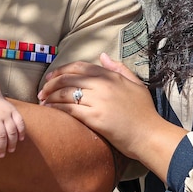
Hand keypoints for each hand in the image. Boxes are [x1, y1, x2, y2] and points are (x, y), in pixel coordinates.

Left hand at [0, 95, 26, 157]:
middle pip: (1, 136)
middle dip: (1, 148)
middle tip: (1, 155)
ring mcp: (6, 113)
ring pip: (11, 131)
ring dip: (12, 142)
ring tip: (11, 150)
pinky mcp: (13, 110)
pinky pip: (20, 122)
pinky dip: (21, 131)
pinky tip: (20, 139)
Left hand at [39, 53, 179, 168]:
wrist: (150, 135)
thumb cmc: (144, 113)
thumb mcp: (136, 84)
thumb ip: (119, 68)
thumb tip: (102, 56)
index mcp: (111, 76)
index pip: (79, 67)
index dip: (60, 70)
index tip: (50, 78)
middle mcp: (103, 85)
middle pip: (67, 78)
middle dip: (50, 84)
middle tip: (42, 92)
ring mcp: (98, 101)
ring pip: (65, 93)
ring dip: (49, 97)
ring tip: (43, 103)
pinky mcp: (95, 117)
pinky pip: (69, 109)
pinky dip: (55, 109)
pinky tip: (49, 112)